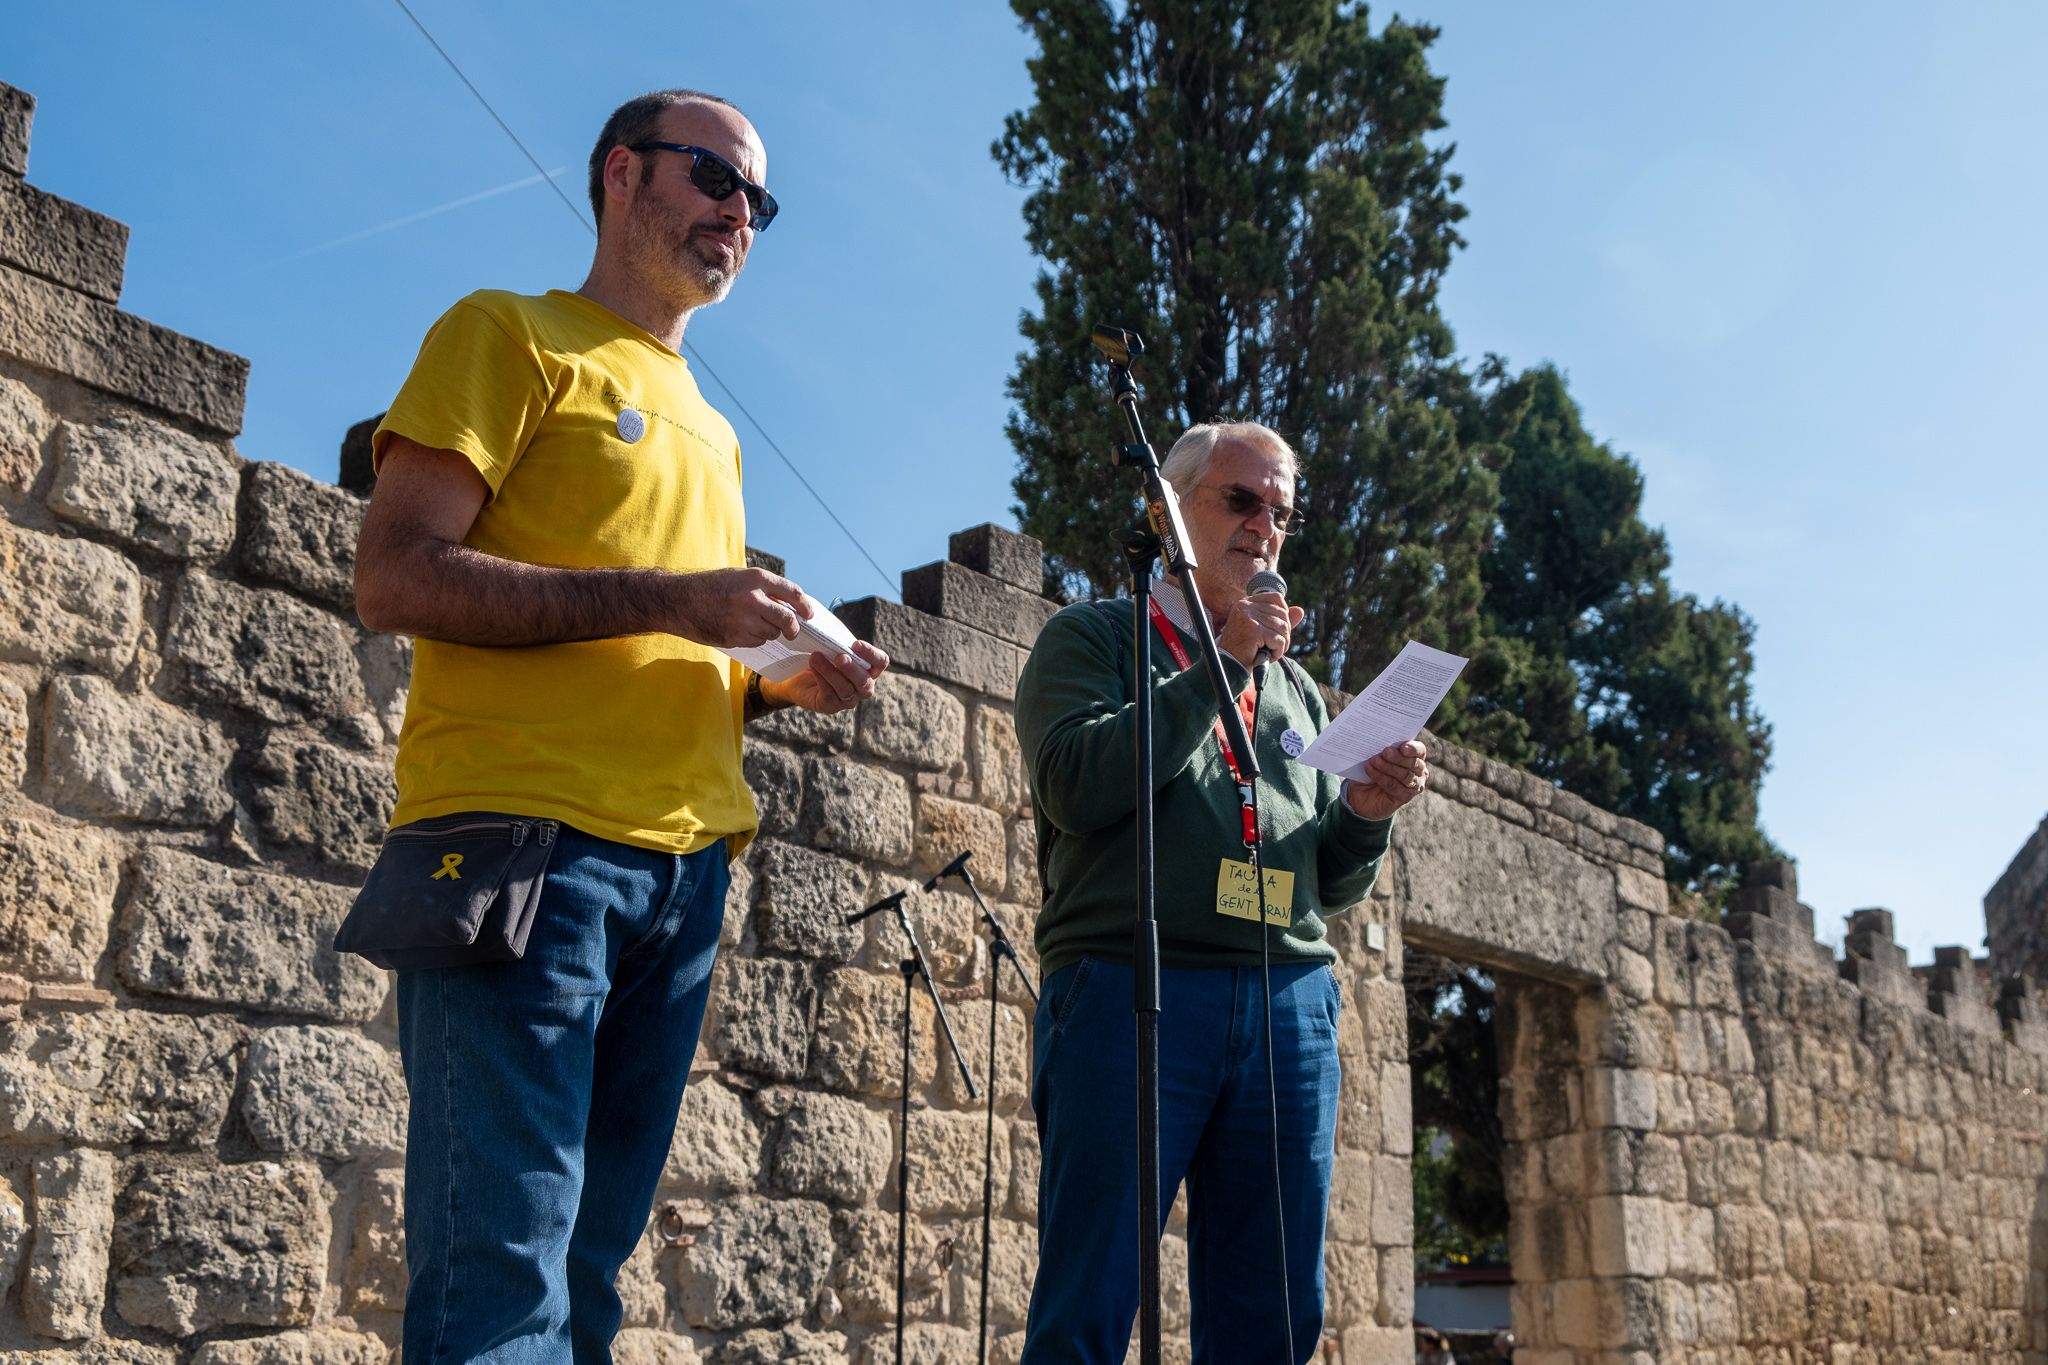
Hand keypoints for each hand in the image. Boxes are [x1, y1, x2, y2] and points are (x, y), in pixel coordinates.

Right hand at [671, 568, 811, 647]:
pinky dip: (754, 639)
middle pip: (787, 620)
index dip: (805, 605)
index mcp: (755, 579)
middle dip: (793, 628)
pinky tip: (740, 630)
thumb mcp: (738, 576)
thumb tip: (790, 604)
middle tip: (793, 631)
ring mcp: (742, 620)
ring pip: (771, 633)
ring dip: (769, 632)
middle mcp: (751, 599)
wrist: (677, 600)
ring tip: (752, 623)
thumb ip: (763, 588)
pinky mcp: (733, 637)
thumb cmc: (710, 586)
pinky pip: (756, 642)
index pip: (792, 592)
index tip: (809, 614)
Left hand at [759, 640, 890, 713]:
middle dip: (852, 668)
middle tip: (839, 656)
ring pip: (846, 689)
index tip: (855, 644)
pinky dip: (821, 680)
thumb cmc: (820, 657)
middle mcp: (863, 686)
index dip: (872, 654)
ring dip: (831, 672)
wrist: (796, 677)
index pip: (881, 662)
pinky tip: (812, 668)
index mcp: (869, 669)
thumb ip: (837, 640)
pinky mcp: (831, 706)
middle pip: (865, 680)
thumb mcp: (831, 647)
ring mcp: (848, 699)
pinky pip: (830, 695)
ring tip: (816, 657)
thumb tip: (830, 624)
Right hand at [1215, 592, 1305, 669]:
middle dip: (1284, 633)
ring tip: (1270, 652)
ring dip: (1281, 644)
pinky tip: (1268, 656)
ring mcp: (1248, 617)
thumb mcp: (1264, 632)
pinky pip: (1278, 639)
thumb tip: (1300, 611)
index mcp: (1246, 602)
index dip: (1283, 614)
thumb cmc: (1246, 649)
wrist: (1230, 666)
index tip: (1276, 630)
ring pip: (1282, 627)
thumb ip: (1281, 620)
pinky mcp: (1253, 630)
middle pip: (1282, 614)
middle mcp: (1245, 606)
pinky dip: (1278, 651)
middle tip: (1274, 646)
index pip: (1276, 598)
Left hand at [1346, 740, 1427, 820]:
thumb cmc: (1370, 767)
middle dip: (1398, 757)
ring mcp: (1414, 786)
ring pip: (1405, 775)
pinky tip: (1370, 770)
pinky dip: (1381, 778)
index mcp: (1415, 756)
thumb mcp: (1373, 755)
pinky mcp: (1405, 797)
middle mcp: (1418, 771)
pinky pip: (1395, 787)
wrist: (1360, 792)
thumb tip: (1374, 737)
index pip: (1420, 750)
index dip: (1413, 748)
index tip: (1402, 747)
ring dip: (1389, 767)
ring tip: (1374, 760)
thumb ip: (1379, 747)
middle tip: (1385, 752)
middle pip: (1413, 763)